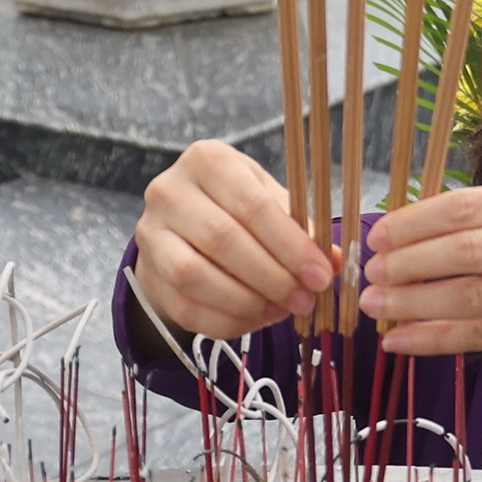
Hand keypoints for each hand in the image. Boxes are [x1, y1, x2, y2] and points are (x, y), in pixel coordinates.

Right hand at [130, 140, 332, 342]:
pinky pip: (186, 306)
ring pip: (196, 276)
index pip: (252, 206)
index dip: (291, 245)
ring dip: (247, 301)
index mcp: (207, 161)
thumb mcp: (269, 201)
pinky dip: (227, 319)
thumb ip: (301, 228)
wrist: (181, 227)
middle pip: (223, 240)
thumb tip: (336, 262)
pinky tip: (256, 319)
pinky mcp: (146, 273)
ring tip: (281, 310)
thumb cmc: (235, 207)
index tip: (321, 275)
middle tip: (305, 300)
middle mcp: (169, 192)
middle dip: (272, 277)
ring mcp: (151, 234)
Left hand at [359, 179, 481, 358]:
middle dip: (406, 265)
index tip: (378, 233)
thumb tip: (419, 228)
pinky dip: (437, 340)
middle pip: (464, 256)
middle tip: (370, 272)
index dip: (415, 223)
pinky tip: (401, 340)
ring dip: (412, 305)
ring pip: (470, 301)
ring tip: (375, 306)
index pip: (468, 209)